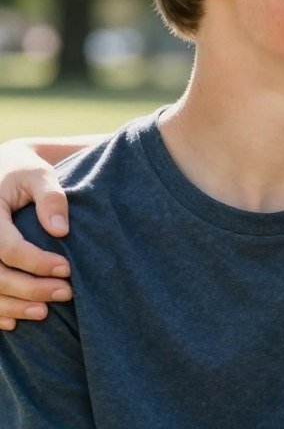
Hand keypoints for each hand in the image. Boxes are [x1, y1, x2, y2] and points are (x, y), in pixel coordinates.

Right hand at [0, 139, 72, 329]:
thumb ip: (51, 196)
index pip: (7, 248)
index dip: (37, 262)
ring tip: (44, 312)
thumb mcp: (38, 174)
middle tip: (64, 293)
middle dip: (29, 289)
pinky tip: (14, 322)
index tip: (67, 269)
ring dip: (11, 307)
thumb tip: (60, 231)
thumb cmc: (23, 171)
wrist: (2, 169)